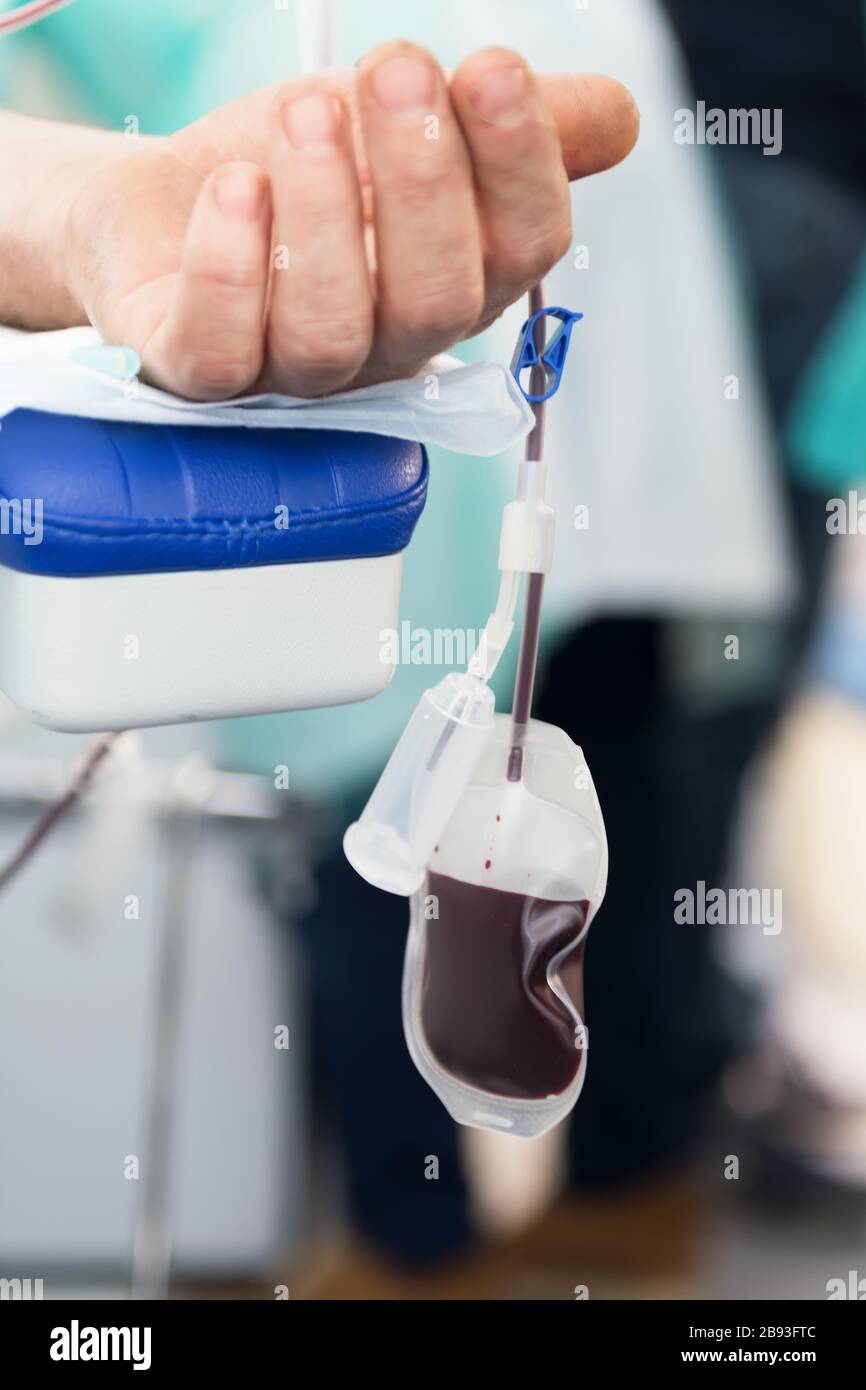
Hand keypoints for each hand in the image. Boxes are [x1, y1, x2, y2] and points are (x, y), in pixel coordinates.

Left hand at [64, 42, 637, 399]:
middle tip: (394, 71)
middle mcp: (387, 341)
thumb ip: (511, 121)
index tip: (491, 67)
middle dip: (424, 184)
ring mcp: (293, 369)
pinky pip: (220, 353)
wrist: (165, 204)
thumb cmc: (301, 167)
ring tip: (308, 111)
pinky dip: (230, 268)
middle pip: (436, 301)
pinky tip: (234, 186)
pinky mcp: (198, 372)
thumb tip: (617, 120)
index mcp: (458, 278)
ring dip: (327, 217)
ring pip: (331, 332)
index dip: (519, 166)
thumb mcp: (410, 122)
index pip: (524, 249)